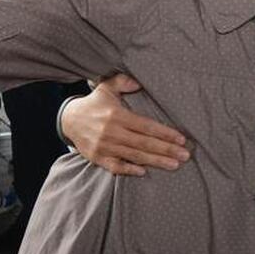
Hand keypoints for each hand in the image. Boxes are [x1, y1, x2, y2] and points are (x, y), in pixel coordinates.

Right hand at [61, 74, 190, 175]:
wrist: (69, 120)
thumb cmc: (94, 104)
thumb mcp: (106, 87)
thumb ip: (123, 81)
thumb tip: (139, 82)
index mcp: (117, 115)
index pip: (146, 126)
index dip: (164, 133)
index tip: (181, 139)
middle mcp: (111, 132)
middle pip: (144, 143)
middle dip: (166, 150)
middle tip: (185, 155)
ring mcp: (104, 147)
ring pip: (134, 156)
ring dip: (156, 161)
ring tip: (174, 165)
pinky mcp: (98, 158)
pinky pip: (116, 167)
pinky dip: (130, 170)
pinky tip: (145, 172)